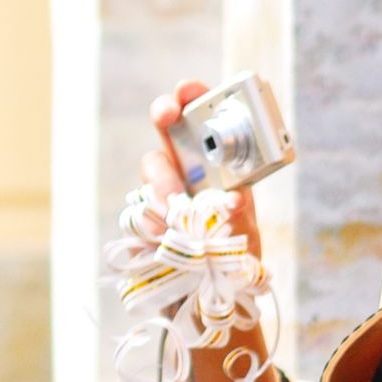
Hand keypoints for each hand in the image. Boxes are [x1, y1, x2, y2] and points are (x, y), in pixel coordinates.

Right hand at [140, 80, 265, 257]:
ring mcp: (160, 190)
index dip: (191, 96)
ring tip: (175, 209)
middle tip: (167, 115)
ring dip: (162, 181)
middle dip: (165, 113)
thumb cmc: (233, 253)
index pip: (200, 118)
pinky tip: (163, 236)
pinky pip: (137, 208)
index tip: (187, 90)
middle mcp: (185, 169)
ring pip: (150, 167)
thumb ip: (239, 216)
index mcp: (215, 162)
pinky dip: (149, 220)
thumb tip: (235, 200)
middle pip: (166, 128)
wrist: (211, 291)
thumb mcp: (245, 234)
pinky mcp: (141, 216)